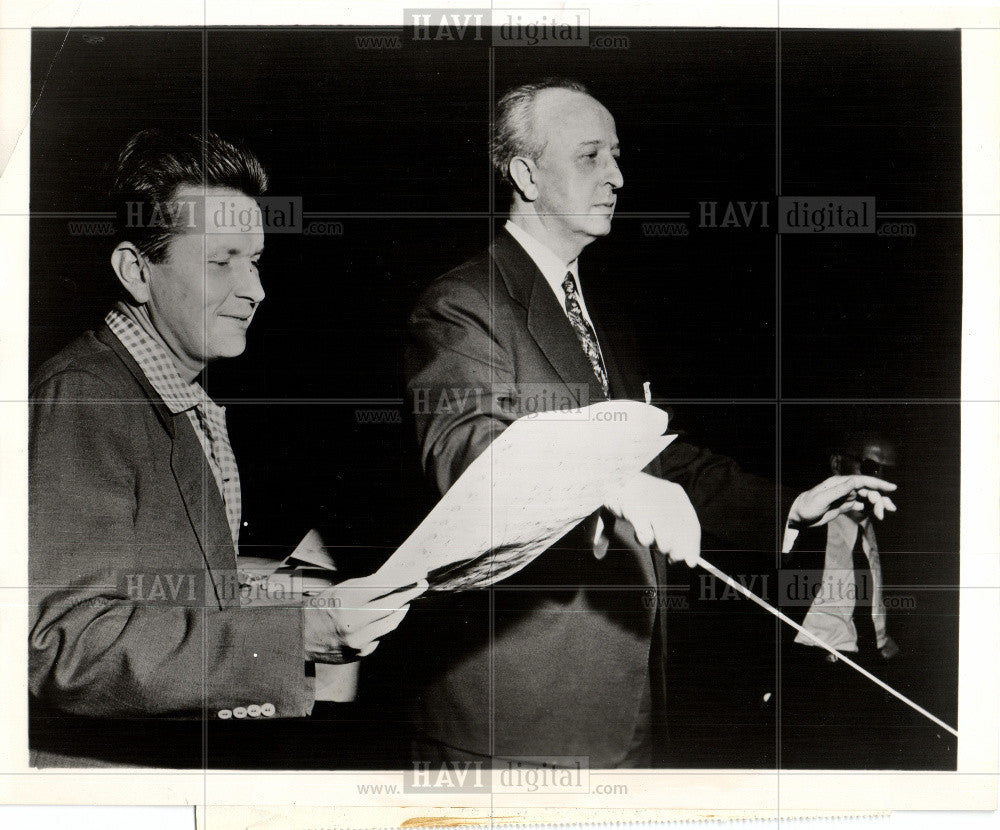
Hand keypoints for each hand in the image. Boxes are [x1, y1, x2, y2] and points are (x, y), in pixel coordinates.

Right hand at [303, 575, 426, 663]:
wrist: (300, 638)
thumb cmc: (321, 608)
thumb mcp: (340, 591)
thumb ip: (366, 588)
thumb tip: (395, 581)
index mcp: (346, 600)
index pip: (383, 587)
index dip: (403, 580)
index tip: (416, 574)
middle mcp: (352, 622)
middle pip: (391, 605)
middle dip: (409, 593)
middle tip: (420, 585)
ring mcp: (357, 640)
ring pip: (391, 623)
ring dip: (401, 610)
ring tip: (406, 601)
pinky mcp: (360, 653)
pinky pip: (380, 636)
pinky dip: (383, 626)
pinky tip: (381, 619)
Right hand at [604, 472, 700, 566]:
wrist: (611, 478)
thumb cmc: (638, 497)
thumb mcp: (660, 510)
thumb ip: (675, 533)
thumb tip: (691, 561)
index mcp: (676, 494)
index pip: (692, 525)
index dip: (692, 546)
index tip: (691, 562)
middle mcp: (667, 498)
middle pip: (681, 535)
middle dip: (677, 551)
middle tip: (670, 556)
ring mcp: (651, 504)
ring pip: (666, 540)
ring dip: (659, 547)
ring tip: (649, 539)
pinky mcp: (635, 511)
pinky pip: (646, 537)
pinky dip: (643, 539)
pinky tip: (639, 531)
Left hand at [788, 475, 897, 528]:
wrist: (800, 517)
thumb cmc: (808, 506)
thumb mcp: (822, 498)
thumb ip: (839, 491)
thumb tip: (854, 481)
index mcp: (839, 483)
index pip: (862, 481)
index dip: (878, 483)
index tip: (892, 488)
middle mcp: (844, 488)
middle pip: (868, 490)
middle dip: (879, 499)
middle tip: (884, 512)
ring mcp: (845, 496)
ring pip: (866, 497)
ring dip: (877, 505)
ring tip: (883, 515)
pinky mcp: (845, 505)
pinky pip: (861, 505)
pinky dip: (870, 508)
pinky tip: (876, 514)